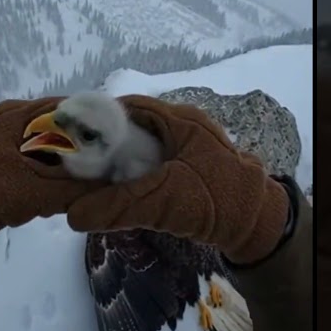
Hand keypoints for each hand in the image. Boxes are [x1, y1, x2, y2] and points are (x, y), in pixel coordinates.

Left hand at [0, 97, 100, 251]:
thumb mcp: (36, 193)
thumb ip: (77, 189)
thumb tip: (112, 186)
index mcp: (21, 115)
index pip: (74, 109)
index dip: (99, 126)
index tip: (121, 148)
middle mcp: (13, 119)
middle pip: (63, 128)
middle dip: (84, 151)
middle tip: (106, 171)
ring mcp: (3, 138)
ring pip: (49, 147)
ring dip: (66, 167)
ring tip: (86, 185)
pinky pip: (33, 161)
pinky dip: (48, 175)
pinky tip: (58, 195)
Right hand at [64, 95, 289, 263]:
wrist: (258, 224)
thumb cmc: (213, 199)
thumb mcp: (160, 201)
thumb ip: (115, 207)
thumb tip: (71, 215)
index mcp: (179, 120)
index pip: (129, 106)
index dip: (98, 119)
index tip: (72, 138)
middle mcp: (184, 127)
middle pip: (133, 128)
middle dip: (106, 145)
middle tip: (79, 164)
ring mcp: (189, 149)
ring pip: (143, 149)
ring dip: (120, 164)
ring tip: (93, 182)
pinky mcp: (192, 170)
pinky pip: (156, 166)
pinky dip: (136, 177)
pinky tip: (120, 194)